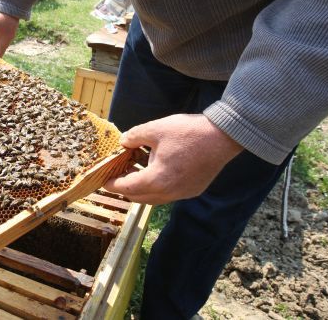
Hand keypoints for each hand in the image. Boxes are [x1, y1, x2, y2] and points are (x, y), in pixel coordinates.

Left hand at [104, 114, 242, 204]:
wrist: (223, 137)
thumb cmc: (188, 132)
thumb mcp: (155, 129)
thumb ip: (134, 137)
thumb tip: (123, 142)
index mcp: (157, 179)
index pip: (127, 187)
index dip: (113, 184)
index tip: (104, 181)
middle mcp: (170, 192)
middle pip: (139, 197)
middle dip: (125, 188)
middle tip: (117, 175)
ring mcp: (183, 193)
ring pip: (154, 198)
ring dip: (142, 188)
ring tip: (135, 171)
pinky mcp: (193, 190)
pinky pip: (169, 194)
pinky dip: (157, 186)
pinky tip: (156, 170)